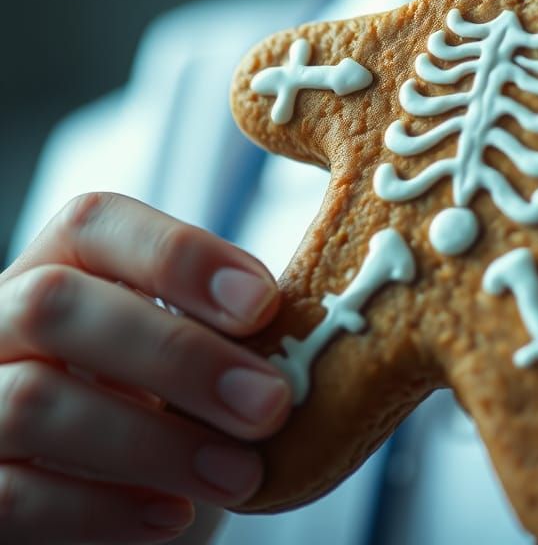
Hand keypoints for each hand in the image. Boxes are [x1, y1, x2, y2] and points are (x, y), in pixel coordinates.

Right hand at [0, 192, 290, 542]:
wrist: (95, 490)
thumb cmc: (154, 402)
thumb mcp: (183, 347)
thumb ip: (222, 326)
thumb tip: (309, 328)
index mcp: (58, 265)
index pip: (95, 222)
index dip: (180, 254)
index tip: (264, 304)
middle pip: (57, 304)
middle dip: (177, 354)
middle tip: (272, 403)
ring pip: (36, 402)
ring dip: (155, 443)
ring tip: (242, 474)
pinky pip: (13, 497)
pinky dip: (103, 509)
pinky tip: (172, 515)